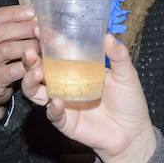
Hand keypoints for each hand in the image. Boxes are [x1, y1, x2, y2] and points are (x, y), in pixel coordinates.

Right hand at [0, 5, 39, 120]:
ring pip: (6, 50)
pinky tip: (40, 63)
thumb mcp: (0, 41)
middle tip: (41, 28)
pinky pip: (12, 70)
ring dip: (28, 46)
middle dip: (24, 28)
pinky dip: (28, 65)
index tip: (32, 11)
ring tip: (43, 45)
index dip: (14, 12)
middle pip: (1, 32)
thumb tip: (36, 15)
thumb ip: (13, 28)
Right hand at [21, 34, 156, 162]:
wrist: (133, 133)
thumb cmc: (129, 102)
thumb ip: (118, 56)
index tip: (38, 29)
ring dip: (31, 82)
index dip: (46, 41)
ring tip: (37, 74)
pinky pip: (52, 114)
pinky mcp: (65, 121)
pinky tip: (56, 101)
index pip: (56, 52)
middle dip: (30, 61)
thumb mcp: (126, 75)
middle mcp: (65, 84)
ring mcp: (62, 102)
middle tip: (30, 51)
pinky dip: (51, 107)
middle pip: (38, 70)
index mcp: (77, 69)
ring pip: (35, 91)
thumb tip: (108, 36)